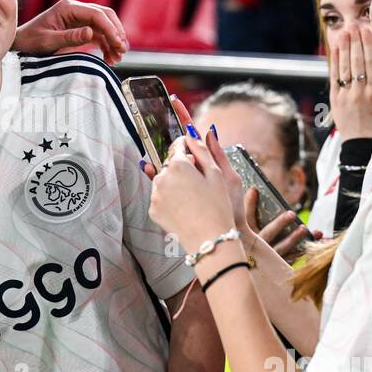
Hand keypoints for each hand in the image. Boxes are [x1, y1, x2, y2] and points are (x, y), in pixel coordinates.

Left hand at [14, 0, 127, 64]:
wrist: (19, 43)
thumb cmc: (30, 41)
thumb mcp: (48, 41)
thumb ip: (69, 37)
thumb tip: (90, 32)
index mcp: (67, 8)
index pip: (96, 14)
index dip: (110, 28)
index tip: (118, 43)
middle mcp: (75, 9)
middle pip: (104, 15)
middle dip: (116, 32)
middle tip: (122, 49)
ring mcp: (78, 18)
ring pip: (103, 25)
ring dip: (113, 40)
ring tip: (117, 58)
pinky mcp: (78, 28)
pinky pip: (97, 34)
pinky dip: (106, 45)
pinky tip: (109, 57)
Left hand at [143, 96, 249, 233]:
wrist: (210, 240)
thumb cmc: (218, 206)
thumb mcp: (216, 174)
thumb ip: (202, 150)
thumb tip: (192, 131)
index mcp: (178, 166)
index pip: (178, 146)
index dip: (188, 147)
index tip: (195, 153)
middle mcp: (162, 178)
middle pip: (170, 164)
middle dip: (182, 167)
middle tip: (200, 181)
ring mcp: (155, 195)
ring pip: (163, 180)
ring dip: (174, 182)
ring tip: (193, 196)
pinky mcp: (153, 210)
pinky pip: (159, 197)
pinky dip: (169, 198)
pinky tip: (185, 207)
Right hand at [250, 195, 316, 263]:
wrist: (247, 272)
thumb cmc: (250, 246)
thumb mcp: (246, 230)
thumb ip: (249, 213)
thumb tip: (253, 190)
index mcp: (245, 237)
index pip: (246, 219)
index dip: (249, 204)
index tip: (254, 190)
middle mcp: (255, 248)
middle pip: (267, 234)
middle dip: (279, 224)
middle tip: (291, 214)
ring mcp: (267, 260)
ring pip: (282, 249)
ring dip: (294, 239)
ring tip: (304, 228)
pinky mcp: (278, 267)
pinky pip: (293, 258)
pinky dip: (304, 250)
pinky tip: (315, 238)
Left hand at [329, 24, 371, 139]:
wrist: (362, 149)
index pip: (370, 63)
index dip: (368, 45)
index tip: (367, 31)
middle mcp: (358, 93)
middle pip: (356, 62)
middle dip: (355, 42)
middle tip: (355, 25)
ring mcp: (345, 96)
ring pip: (344, 67)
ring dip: (344, 48)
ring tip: (344, 33)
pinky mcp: (335, 101)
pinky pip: (334, 78)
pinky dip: (334, 63)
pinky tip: (335, 51)